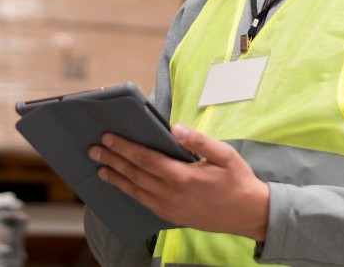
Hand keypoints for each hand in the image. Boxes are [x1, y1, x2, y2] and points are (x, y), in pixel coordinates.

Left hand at [89, 123, 269, 241]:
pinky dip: (129, 193)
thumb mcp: (224, 155)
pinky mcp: (171, 216)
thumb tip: (175, 128)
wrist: (249, 215)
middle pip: (134, 174)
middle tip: (94, 150)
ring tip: (100, 168)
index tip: (108, 138)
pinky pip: (144, 203)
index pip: (145, 159)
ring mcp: (169, 207)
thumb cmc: (238, 181)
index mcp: (182, 176)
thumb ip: (199, 141)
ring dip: (116, 178)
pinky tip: (121, 186)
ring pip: (135, 191)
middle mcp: (171, 194)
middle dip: (112, 160)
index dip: (124, 148)